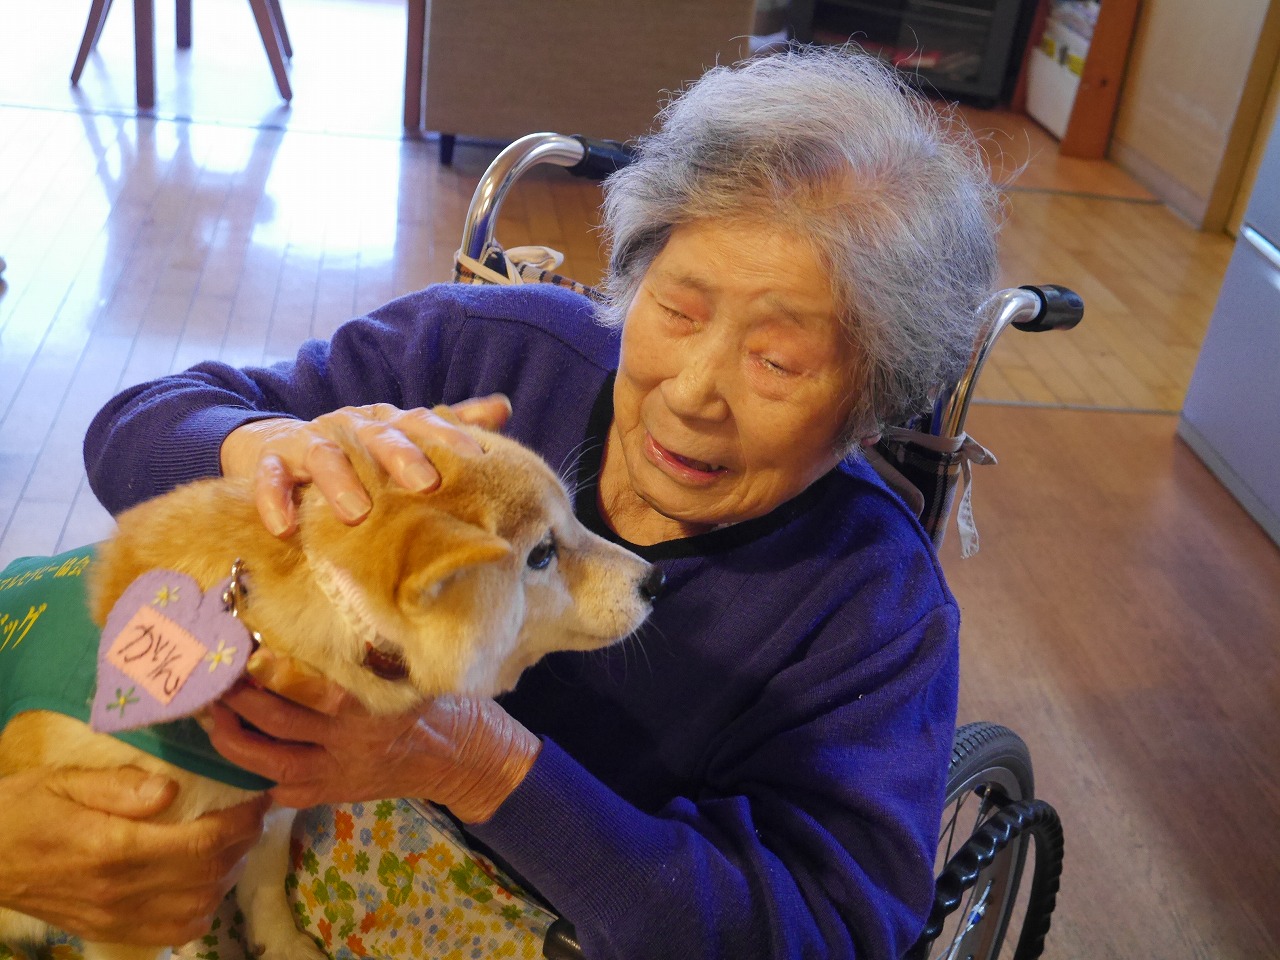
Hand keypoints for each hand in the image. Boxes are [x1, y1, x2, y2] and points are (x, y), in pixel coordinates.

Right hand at [0, 766, 269, 945]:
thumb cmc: (21, 810)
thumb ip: (119, 785)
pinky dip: (202, 909)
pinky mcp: (109, 931)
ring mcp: (115, 917)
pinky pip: (173, 931)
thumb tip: (171, 789)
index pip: (202, 843)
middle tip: (253, 817)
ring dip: (227, 877)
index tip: (258, 800)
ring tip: (234, 844)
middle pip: (209, 876)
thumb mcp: (63, 781)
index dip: (241, 823)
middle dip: (243, 845)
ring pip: (198, 909)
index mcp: (113, 848)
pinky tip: (205, 881)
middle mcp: (120, 891)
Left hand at [207, 649, 539, 823]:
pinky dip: (255, 773)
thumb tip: (338, 593)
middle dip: (238, 701)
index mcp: (370, 705)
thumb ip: (375, 647)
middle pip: (279, 725)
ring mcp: (336, 773)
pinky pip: (281, 791)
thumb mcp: (410, 668)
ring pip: (269, 763)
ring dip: (232, 738)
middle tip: (210, 676)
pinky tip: (236, 749)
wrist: (455, 757)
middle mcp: (349, 741)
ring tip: (210, 713)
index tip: (245, 652)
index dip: (274, 674)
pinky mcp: (330, 795)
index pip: (312, 688)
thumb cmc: (429, 699)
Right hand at [219, 394, 511, 536]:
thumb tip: (505, 406)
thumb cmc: (352, 452)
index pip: (421, 422)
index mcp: (384, 422)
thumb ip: (447, 425)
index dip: (449, 436)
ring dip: (339, 481)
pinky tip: (284, 527)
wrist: (270, 444)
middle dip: (402, 457)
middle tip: (426, 485)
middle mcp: (349, 426)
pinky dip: (274, 500)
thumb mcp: (399, 439)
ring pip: (323, 454)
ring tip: (357, 513)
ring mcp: (306, 441)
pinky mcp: (267, 462)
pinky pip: (268, 479)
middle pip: (378, 435)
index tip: (478, 459)